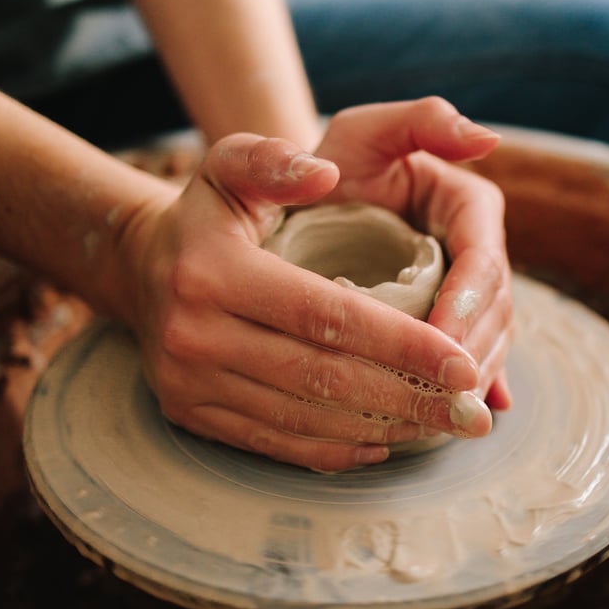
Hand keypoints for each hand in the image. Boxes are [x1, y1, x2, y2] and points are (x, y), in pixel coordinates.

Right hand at [117, 98, 511, 470]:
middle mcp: (193, 334)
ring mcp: (187, 383)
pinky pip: (274, 442)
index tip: (463, 365)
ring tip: (439, 426)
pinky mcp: (190, 415)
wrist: (139, 270)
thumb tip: (327, 171)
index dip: (402, 343)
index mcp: (212, 271)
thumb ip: (276, 160)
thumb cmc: (206, 215)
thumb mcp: (229, 165)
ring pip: (304, 418)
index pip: (327, 315)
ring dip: (380, 428)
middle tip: (469, 411)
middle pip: (322, 376)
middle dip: (406, 398)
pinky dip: (334, 449)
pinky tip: (382, 443)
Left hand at [316, 96, 512, 408]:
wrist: (304, 203)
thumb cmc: (331, 162)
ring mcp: (463, 289)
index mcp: (468, 205)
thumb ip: (420, 122)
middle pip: (493, 308)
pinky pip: (465, 359)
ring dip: (472, 377)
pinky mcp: (446, 320)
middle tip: (448, 389)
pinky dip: (462, 388)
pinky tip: (452, 416)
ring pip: (487, 339)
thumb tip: (488, 140)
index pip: (483, 257)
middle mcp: (475, 249)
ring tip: (448, 410)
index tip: (442, 334)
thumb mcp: (365, 131)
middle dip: (475, 349)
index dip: (469, 298)